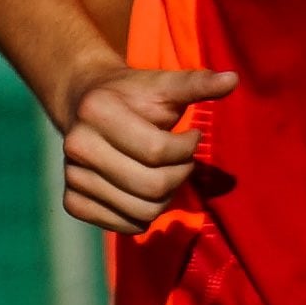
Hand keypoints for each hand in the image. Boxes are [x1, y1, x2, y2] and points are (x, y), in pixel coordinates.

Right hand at [55, 58, 236, 232]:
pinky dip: (142, 217)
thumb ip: (197, 83)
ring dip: (164, 198)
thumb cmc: (133, 96)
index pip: (157, 151)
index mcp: (97, 111)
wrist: (84, 104)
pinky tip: (142, 192)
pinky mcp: (72, 201)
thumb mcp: (164, 85)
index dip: (186, 148)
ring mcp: (72, 175)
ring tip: (162, 174)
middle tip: (181, 161)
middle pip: (151, 186)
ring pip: (141, 212)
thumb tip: (233, 78)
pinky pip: (124, 226)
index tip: (191, 136)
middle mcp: (76, 145)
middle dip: (179, 175)